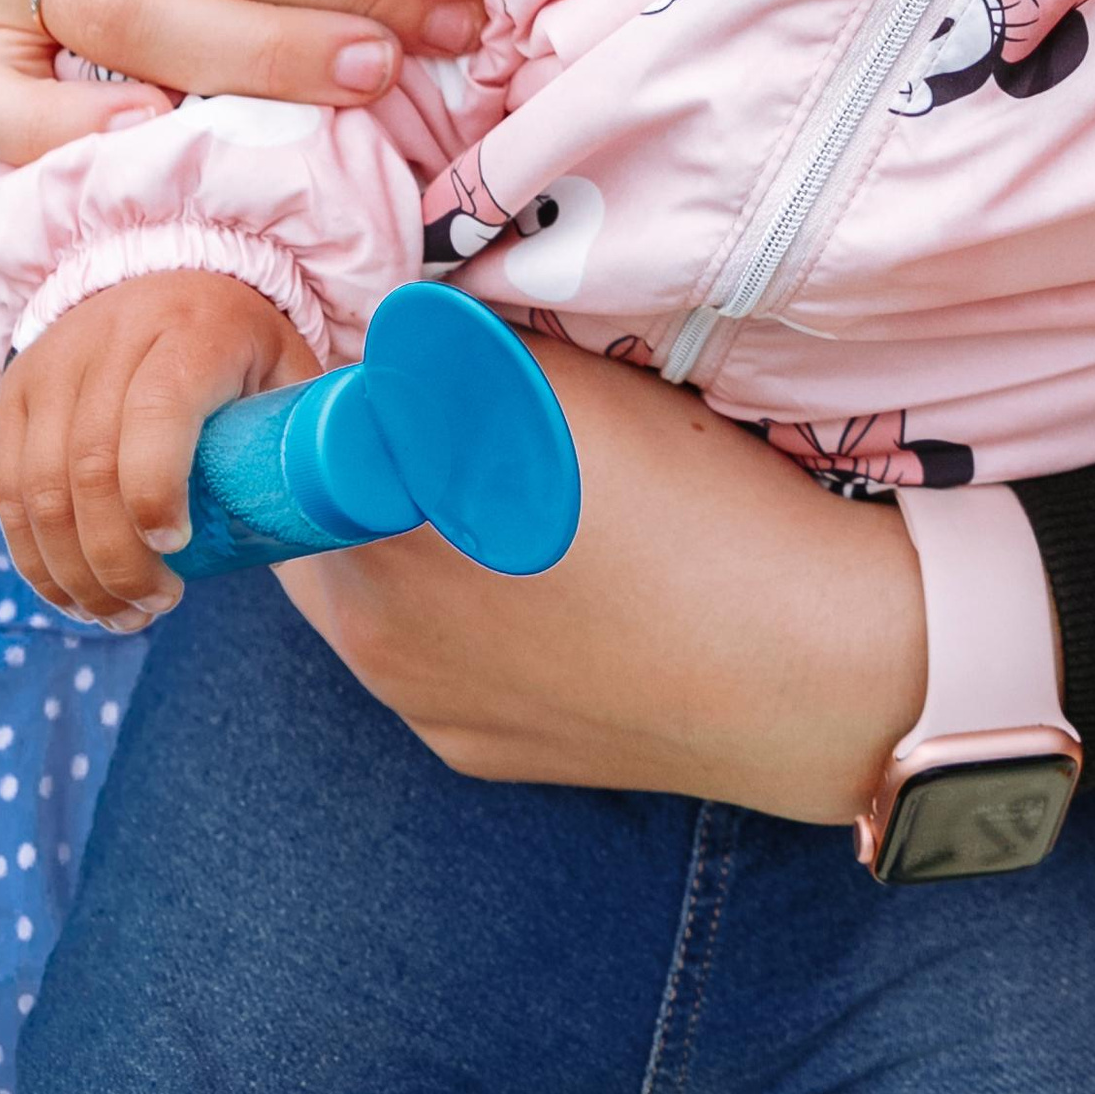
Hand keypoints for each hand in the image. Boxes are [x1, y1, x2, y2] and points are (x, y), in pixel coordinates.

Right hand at [0, 271, 313, 629]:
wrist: (168, 265)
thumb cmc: (244, 338)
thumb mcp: (290, 361)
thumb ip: (323, 419)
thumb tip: (392, 491)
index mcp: (191, 330)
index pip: (156, 414)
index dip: (154, 494)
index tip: (178, 552)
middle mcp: (111, 337)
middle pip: (88, 470)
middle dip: (114, 561)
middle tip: (154, 608)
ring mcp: (54, 362)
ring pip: (36, 490)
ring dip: (71, 572)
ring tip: (118, 614)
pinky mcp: (16, 389)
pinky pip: (6, 488)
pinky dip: (31, 554)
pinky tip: (67, 592)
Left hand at [280, 337, 928, 825]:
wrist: (809, 665)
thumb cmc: (687, 503)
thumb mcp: (550, 388)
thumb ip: (440, 358)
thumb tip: (385, 338)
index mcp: (371, 543)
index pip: (285, 447)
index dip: (332, 392)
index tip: (388, 362)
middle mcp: (376, 647)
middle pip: (324, 526)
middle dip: (369, 468)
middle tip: (460, 418)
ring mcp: (430, 712)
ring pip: (381, 597)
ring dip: (416, 540)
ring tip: (522, 496)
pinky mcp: (484, 755)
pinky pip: (440, 660)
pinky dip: (469, 611)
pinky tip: (559, 579)